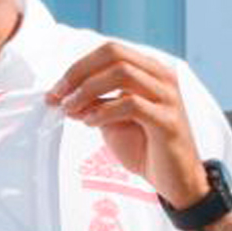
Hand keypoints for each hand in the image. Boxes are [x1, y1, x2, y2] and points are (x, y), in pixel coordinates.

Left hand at [46, 42, 207, 207]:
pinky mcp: (168, 120)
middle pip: (115, 54)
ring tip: (71, 110)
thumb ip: (94, 104)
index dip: (78, 66)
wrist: (175, 179)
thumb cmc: (146, 147)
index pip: (110, 51)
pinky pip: (131, 105)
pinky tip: (91, 123)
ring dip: (88, 90)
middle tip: (59, 96)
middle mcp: (161, 77)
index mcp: (149, 71)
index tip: (56, 89)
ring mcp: (167, 97)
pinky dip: (104, 111)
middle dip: (79, 73)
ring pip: (122, 74)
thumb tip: (64, 97)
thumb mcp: (113, 121)